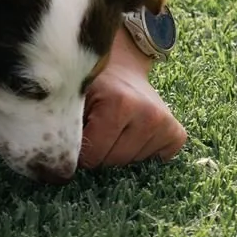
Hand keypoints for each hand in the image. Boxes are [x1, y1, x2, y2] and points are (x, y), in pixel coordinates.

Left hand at [79, 39, 186, 168]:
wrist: (122, 68)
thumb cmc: (93, 85)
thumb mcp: (74, 99)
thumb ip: (66, 128)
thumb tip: (60, 168)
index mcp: (120, 104)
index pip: (93, 157)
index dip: (81, 150)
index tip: (80, 132)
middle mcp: (148, 114)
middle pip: (113, 162)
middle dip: (101, 151)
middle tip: (98, 126)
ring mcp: (165, 124)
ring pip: (132, 165)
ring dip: (119, 152)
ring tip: (116, 127)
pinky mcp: (176, 133)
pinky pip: (156, 161)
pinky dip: (143, 154)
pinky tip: (134, 133)